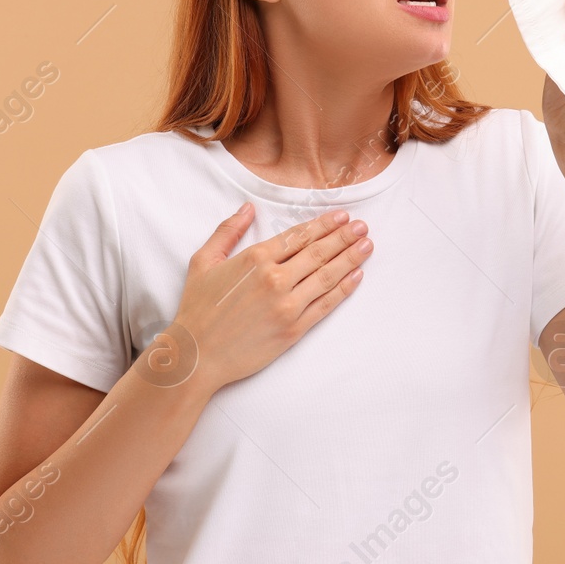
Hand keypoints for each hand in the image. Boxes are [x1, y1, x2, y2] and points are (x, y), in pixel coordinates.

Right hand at [166, 205, 372, 391]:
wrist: (197, 356)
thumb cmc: (198, 308)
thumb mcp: (203, 261)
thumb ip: (227, 231)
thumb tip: (248, 207)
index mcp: (255, 259)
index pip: (299, 236)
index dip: (323, 225)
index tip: (341, 216)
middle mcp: (275, 278)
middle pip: (318, 252)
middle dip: (344, 237)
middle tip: (362, 226)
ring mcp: (287, 305)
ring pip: (327, 275)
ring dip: (350, 258)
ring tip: (367, 245)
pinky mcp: (293, 329)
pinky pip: (325, 304)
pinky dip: (344, 289)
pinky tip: (357, 276)